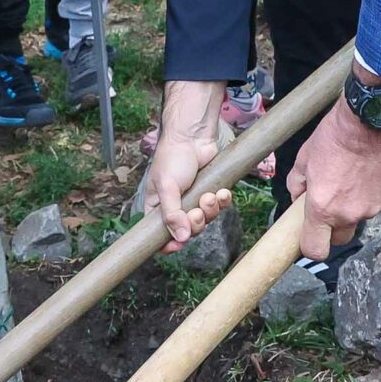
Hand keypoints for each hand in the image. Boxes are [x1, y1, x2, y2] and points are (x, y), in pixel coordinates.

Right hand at [146, 83, 231, 247]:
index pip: (160, 236)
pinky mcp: (211, 192)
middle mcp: (176, 206)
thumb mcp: (167, 187)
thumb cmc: (173, 157)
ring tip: (209, 195)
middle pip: (187, 231)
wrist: (194, 136)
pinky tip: (221, 191)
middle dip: (196, 223)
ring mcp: (194, 200)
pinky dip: (222, 201)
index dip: (169, 244)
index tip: (178, 245)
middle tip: (196, 211)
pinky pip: (220, 207)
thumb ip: (172, 214)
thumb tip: (180, 238)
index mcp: (158, 207)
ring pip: (206, 220)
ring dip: (210, 210)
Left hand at [285, 87, 380, 259]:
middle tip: (331, 203)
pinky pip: (378, 202)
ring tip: (353, 177)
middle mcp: (349, 214)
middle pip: (340, 238)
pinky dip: (372, 192)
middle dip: (334, 227)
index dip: (311, 246)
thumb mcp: (303, 159)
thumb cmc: (334, 137)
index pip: (315, 249)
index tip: (311, 235)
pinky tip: (368, 172)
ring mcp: (373, 207)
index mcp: (323, 208)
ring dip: (355, 205)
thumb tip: (298, 197)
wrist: (369, 120)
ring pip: (360, 216)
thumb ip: (297, 185)